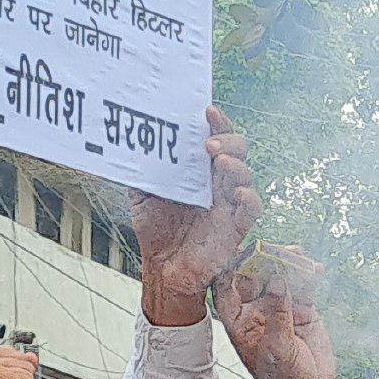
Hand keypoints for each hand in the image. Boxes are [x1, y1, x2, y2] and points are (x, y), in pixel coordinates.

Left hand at [128, 108, 261, 320]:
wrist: (162, 267)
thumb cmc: (155, 229)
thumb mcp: (140, 193)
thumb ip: (139, 168)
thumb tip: (127, 140)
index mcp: (198, 169)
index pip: (215, 136)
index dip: (217, 122)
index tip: (207, 110)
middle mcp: (217, 182)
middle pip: (237, 149)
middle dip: (228, 140)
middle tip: (209, 144)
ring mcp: (228, 204)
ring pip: (246, 175)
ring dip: (237, 165)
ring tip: (219, 161)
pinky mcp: (235, 228)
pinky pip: (252, 210)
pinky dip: (250, 199)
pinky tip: (239, 193)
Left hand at [216, 247, 338, 378]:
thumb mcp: (277, 347)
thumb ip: (277, 312)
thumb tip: (278, 279)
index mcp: (238, 321)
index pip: (226, 287)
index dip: (231, 267)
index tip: (244, 252)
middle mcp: (255, 311)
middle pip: (253, 275)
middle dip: (264, 259)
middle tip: (278, 249)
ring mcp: (278, 308)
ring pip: (279, 276)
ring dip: (289, 263)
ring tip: (300, 256)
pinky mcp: (301, 309)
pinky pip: (302, 285)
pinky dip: (308, 275)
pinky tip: (315, 269)